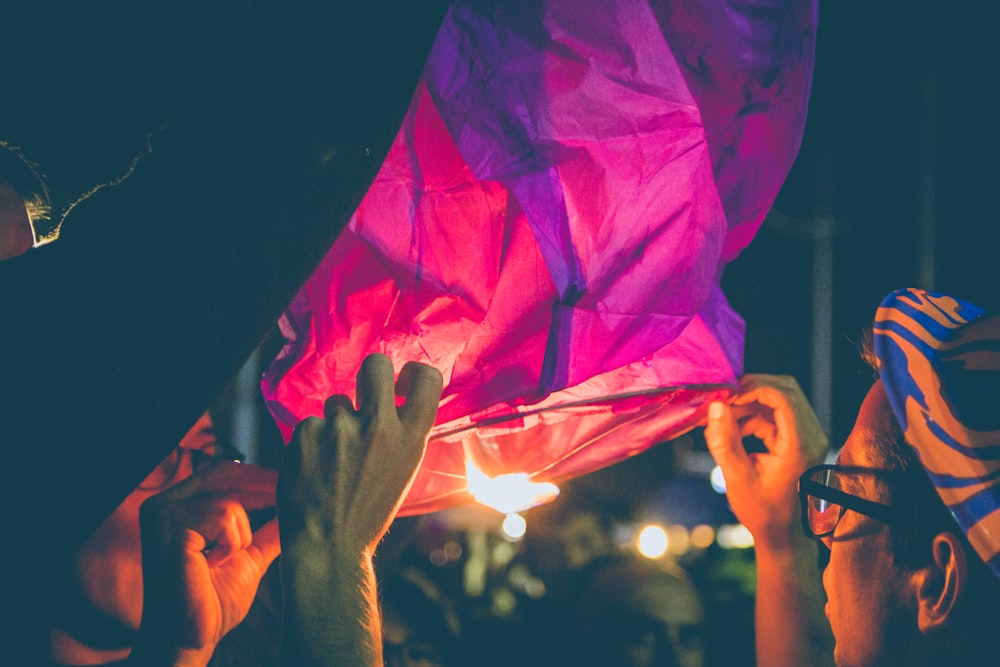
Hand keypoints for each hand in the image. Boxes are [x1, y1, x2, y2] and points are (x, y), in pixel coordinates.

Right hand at [135, 462, 279, 666]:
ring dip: (242, 535)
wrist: (190, 638)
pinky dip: (231, 543)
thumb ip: (267, 526)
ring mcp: (162, 513)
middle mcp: (163, 503)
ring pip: (230, 501)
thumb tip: (296, 503)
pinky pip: (224, 516)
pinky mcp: (169, 526)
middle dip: (262, 488)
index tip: (289, 483)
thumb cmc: (212, 599)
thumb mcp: (248, 553)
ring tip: (221, 560)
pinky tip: (212, 563)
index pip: (221, 473)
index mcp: (176, 504)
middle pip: (225, 475)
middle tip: (288, 500)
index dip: (258, 476)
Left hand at [275, 354, 442, 666]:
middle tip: (364, 395)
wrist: (328, 546)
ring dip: (335, 423)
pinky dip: (311, 442)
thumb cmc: (368, 513)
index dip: (413, 373)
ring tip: (334, 460)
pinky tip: (314, 469)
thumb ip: (402, 434)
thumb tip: (397, 398)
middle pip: (376, 365)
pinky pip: (310, 423)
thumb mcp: (402, 472)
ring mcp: (340, 428)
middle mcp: (379, 427)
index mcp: (411, 439)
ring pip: (337, 402)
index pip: (426, 378)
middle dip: (371, 373)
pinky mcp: (307, 432)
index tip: (402, 382)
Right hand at [705, 374, 828, 548]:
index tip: (725, 398)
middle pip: (785, 391)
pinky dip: (752, 417)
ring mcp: (807, 437)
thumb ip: (725, 441)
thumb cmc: (764, 513)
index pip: (783, 397)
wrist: (785, 535)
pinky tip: (731, 431)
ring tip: (721, 421)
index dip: (752, 389)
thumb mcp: (738, 478)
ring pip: (779, 401)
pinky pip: (775, 415)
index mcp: (801, 444)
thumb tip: (715, 407)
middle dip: (750, 390)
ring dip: (748, 405)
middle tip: (722, 401)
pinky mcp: (798, 440)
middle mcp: (811, 435)